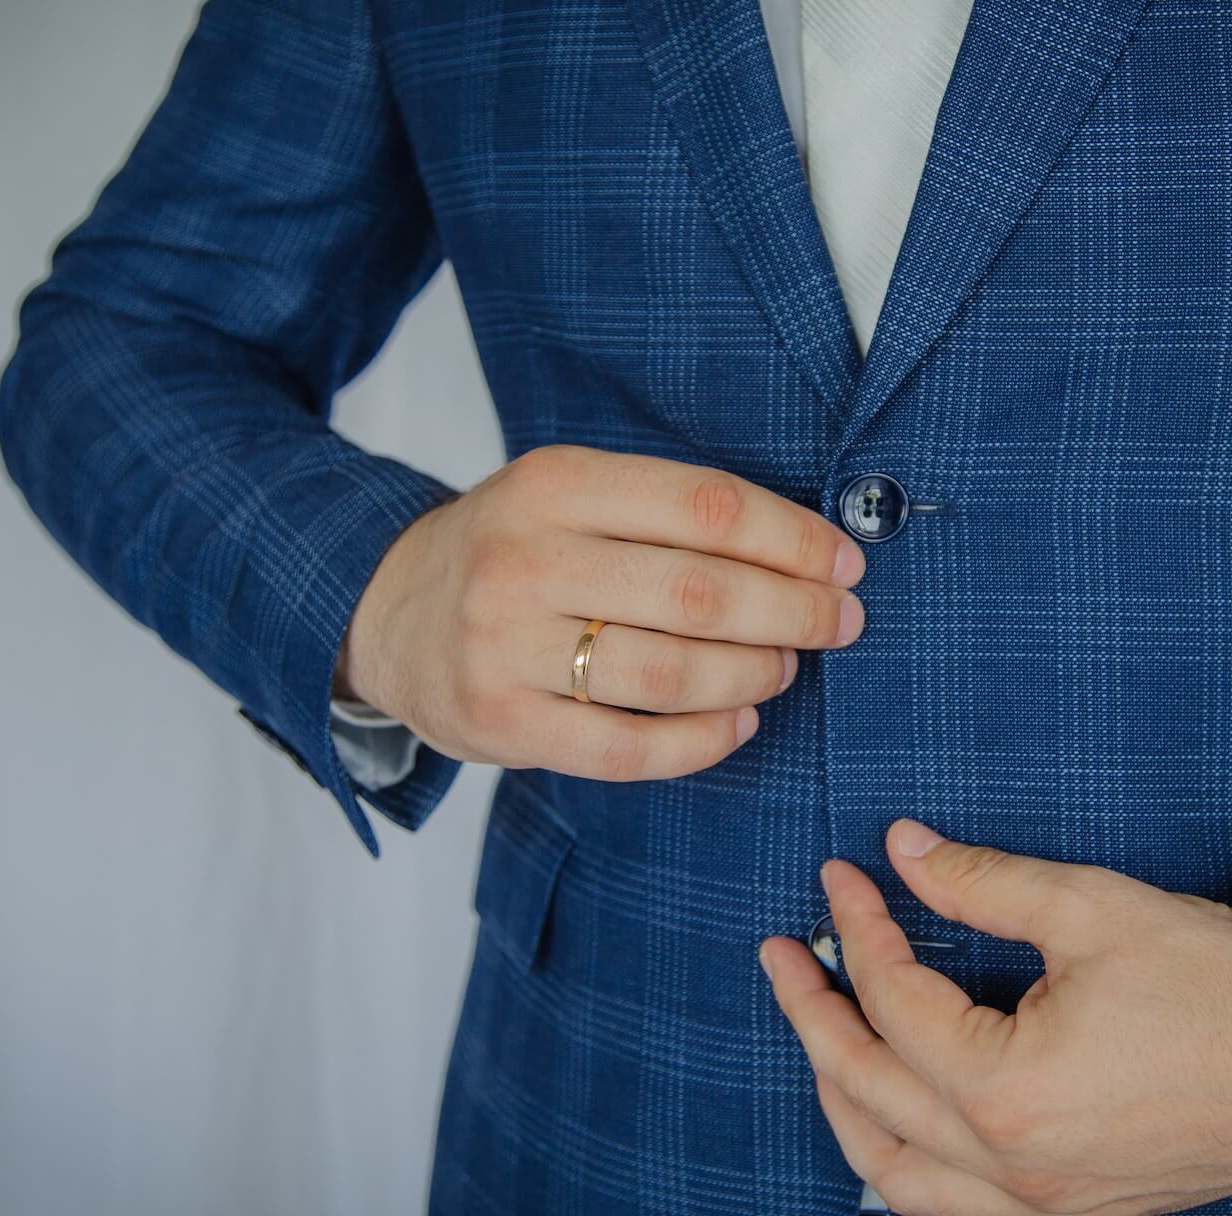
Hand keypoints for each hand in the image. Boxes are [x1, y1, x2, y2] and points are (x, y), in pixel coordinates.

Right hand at [334, 443, 866, 777]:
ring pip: (669, 673)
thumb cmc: (512, 550)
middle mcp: (524, 559)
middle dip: (793, 611)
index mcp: (553, 483)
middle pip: (699, 593)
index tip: (845, 563)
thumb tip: (806, 548)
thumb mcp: (568, 495)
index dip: (792, 539)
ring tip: (785, 667)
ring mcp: (505, 647)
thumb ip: (665, 511)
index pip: (705, 507)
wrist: (386, 611)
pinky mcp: (500, 723)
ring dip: (753, 674)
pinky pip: (626, 748)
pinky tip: (738, 723)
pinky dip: (700, 741)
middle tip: (840, 623)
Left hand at [760, 820, 1231, 1214]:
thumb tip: (904, 850)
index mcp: (1007, 1091)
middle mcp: (1013, 1169)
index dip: (858, 927)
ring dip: (844, 1104)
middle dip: (812, 1015)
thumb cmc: (1223, 981)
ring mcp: (1044, 1207)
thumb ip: (982, 883)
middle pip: (870, 1092)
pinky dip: (904, 1174)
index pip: (894, 1001)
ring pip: (894, 1178)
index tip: (842, 875)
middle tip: (782, 955)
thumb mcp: (1092, 910)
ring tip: (819, 1039)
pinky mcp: (1077, 1214)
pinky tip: (894, 1132)